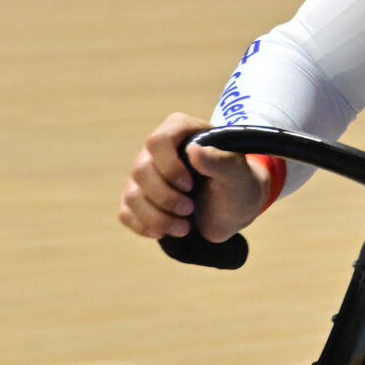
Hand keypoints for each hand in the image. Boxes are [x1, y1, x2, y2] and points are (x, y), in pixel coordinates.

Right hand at [118, 112, 266, 243]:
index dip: (169, 167)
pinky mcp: (139, 199)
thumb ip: (221, 160)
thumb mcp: (238, 173)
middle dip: (165, 198)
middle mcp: (155, 150)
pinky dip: (144, 226)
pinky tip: (164, 233)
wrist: (233, 207)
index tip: (190, 186)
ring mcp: (144, 175)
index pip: (158, 142)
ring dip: (157, 217)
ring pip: (132, 195)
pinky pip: (126, 213)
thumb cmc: (238, 183)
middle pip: (141, 171)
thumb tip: (194, 151)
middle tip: (190, 210)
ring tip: (184, 228)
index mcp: (179, 130)